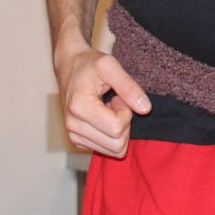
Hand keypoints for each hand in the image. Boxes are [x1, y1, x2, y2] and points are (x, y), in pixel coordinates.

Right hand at [55, 41, 150, 157]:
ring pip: (114, 150)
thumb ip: (129, 86)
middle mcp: (73, 126)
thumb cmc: (89, 64)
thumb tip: (145, 109)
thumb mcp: (109, 65)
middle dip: (124, 123)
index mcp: (79, 107)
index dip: (126, 112)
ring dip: (119, 130)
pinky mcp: (78, 141)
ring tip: (109, 109)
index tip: (118, 97)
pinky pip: (107, 150)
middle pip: (117, 144)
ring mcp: (74, 135)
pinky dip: (111, 135)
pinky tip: (104, 117)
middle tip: (116, 103)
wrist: (69, 66)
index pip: (116, 128)